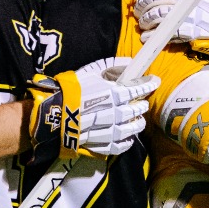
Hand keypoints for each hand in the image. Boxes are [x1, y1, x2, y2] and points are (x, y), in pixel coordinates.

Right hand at [24, 57, 159, 159]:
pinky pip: (122, 145)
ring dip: (138, 122)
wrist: (54, 115)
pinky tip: (127, 136)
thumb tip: (130, 62)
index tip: (155, 81)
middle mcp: (118, 113)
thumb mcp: (90, 72)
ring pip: (134, 128)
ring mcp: (112, 131)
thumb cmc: (71, 91)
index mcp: (115, 94)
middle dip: (142, 104)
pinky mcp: (105, 145)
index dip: (149, 84)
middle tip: (141, 102)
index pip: (139, 88)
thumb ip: (112, 66)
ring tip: (137, 119)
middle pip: (138, 108)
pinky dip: (127, 140)